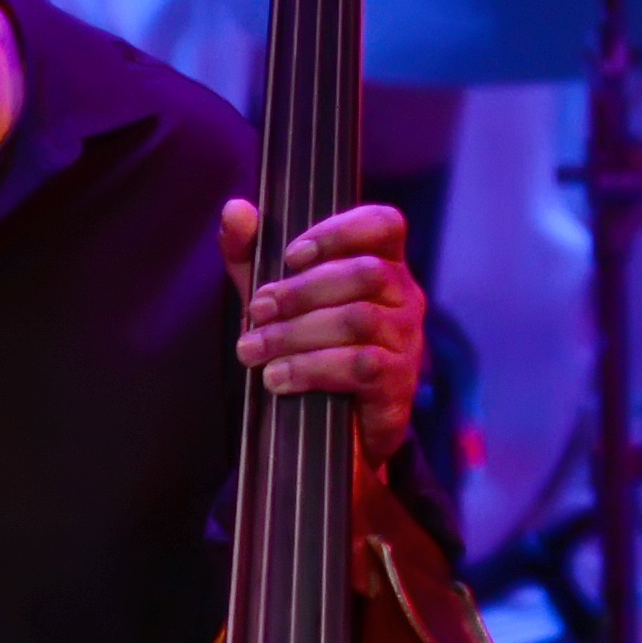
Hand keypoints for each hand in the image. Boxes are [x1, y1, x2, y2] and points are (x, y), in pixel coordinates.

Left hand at [223, 199, 425, 474]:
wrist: (333, 433)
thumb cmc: (309, 349)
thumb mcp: (276, 299)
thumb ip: (253, 257)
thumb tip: (234, 209)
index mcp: (382, 265)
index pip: (384, 224)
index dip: (341, 231)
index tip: (292, 255)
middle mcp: (404, 296)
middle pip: (366, 274)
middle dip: (302, 291)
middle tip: (257, 310)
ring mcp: (407, 340)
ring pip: (359, 320)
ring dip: (296, 333)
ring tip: (252, 350)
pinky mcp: (398, 383)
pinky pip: (361, 366)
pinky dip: (311, 369)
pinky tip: (276, 378)